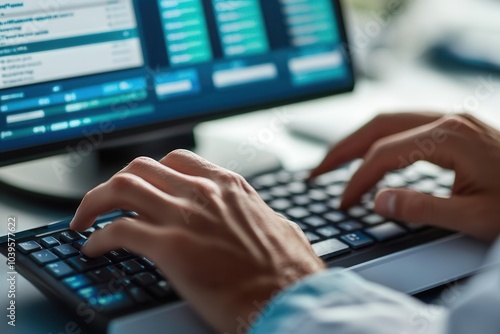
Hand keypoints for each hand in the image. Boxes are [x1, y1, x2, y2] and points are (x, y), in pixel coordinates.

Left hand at [70, 150, 324, 332]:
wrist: (289, 298)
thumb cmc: (288, 270)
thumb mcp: (280, 227)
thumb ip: (260, 215)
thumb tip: (261, 217)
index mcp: (228, 186)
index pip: (176, 160)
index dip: (149, 172)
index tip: (140, 186)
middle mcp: (203, 193)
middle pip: (141, 167)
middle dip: (115, 182)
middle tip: (105, 202)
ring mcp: (185, 217)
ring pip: (122, 188)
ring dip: (94, 202)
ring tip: (84, 220)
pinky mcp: (170, 248)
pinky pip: (117, 231)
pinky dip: (98, 238)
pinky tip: (95, 249)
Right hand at [311, 112, 499, 240]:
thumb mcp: (475, 217)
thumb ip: (422, 209)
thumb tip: (377, 202)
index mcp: (449, 137)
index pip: (383, 154)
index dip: (357, 180)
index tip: (344, 202)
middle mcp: (447, 120)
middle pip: (377, 125)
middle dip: (342, 148)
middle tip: (317, 171)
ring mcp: (452, 120)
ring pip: (388, 120)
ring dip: (357, 140)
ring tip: (334, 162)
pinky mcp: (455, 127)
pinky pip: (404, 126)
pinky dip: (379, 140)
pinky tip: (371, 155)